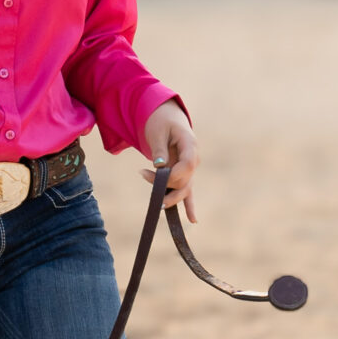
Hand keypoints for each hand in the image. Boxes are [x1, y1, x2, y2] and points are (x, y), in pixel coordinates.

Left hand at [142, 103, 201, 221]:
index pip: (187, 166)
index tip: (153, 174)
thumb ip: (159, 149)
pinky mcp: (183, 174)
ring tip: (157, 204)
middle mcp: (194, 159)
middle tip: (144, 174)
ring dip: (170, 197)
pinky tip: (193, 220)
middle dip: (165, 185)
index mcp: (190, 145)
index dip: (173, 175)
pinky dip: (189, 206)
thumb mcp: (157, 132)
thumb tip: (159, 166)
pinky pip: (187, 192)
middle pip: (185, 180)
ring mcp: (190, 168)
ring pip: (185, 189)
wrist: (167, 118)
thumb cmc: (161, 122)